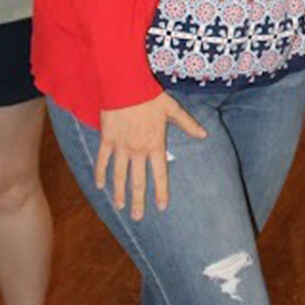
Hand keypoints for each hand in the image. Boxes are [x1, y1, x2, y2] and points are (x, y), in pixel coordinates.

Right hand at [96, 94, 207, 219]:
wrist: (126, 86)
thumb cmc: (151, 97)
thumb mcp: (173, 110)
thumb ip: (188, 124)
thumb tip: (204, 135)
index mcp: (155, 144)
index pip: (159, 174)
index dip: (160, 191)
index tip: (161, 207)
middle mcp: (138, 150)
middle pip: (137, 181)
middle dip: (138, 201)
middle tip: (137, 217)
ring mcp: (121, 147)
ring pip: (119, 175)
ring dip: (118, 192)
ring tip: (119, 207)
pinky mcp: (107, 140)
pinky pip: (102, 161)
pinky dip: (100, 174)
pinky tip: (100, 186)